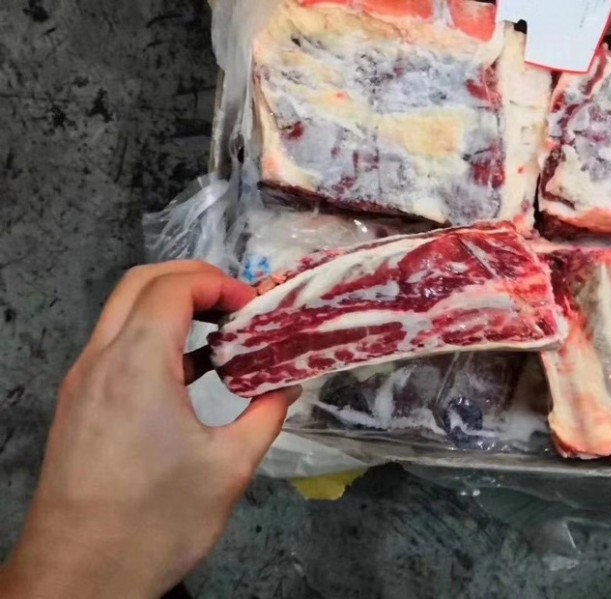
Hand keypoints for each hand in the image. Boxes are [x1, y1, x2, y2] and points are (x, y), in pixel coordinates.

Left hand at [0, 261, 299, 598]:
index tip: (254, 310)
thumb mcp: (230, 467)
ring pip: (123, 310)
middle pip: (141, 282)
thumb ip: (266, 414)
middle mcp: (101, 360)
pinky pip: (116, 345)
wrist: (78, 579)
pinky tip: (190, 372)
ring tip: (220, 335)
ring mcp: (82, 381)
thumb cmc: (157, 521)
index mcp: (137, 364)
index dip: (220, 284)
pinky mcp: (78, 404)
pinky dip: (153, 337)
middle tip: (237, 306)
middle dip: (195, 280)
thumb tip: (288, 386)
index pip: (174, 288)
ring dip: (172, 307)